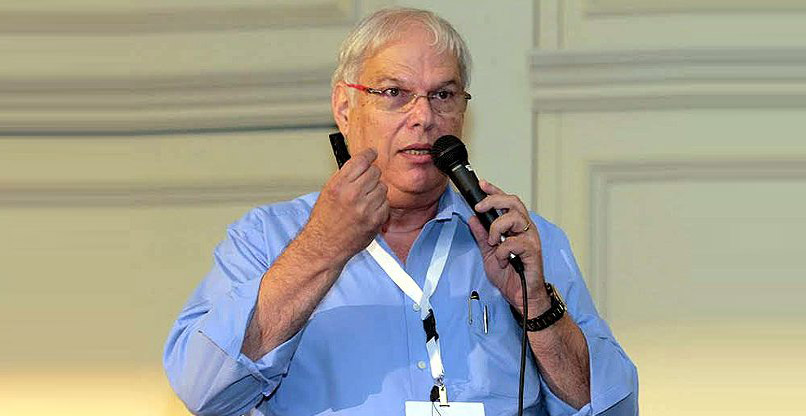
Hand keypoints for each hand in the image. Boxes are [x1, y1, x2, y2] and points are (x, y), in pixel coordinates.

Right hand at [304, 148, 389, 261]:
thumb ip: (345, 176)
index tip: (372, 153)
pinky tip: (369, 211)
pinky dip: (380, 206)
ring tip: (365, 201)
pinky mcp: (375, 220)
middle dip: (371, 176)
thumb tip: (361, 163)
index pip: (361, 160)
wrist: (324, 245)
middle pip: (375, 172)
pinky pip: (386, 204)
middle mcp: (352, 195)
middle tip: (365, 184)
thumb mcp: (328, 191)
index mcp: (339, 185)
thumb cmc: (324, 220)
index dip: (369, 154)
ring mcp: (365, 208)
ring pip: (383, 187)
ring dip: (376, 192)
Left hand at [468, 180, 549, 315]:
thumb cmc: (510, 276)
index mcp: (516, 227)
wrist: (521, 297)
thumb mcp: (488, 254)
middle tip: (480, 208)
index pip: (507, 202)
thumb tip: (472, 219)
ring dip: (498, 228)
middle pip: (514, 202)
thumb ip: (482, 236)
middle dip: (494, 201)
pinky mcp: (533, 252)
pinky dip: (503, 251)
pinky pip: (515, 242)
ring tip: (493, 242)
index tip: (482, 185)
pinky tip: (502, 260)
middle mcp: (526, 229)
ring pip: (516, 218)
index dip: (494, 191)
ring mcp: (531, 239)